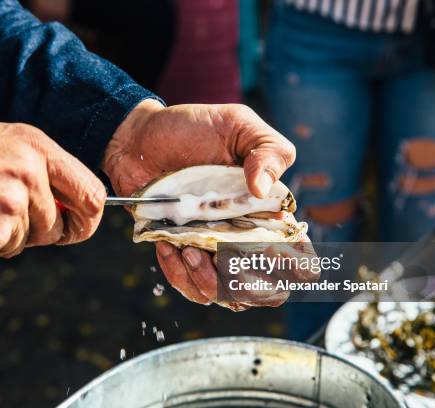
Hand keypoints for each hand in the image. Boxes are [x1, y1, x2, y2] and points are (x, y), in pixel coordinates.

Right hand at [0, 118, 104, 266]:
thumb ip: (33, 165)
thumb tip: (64, 198)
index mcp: (35, 146)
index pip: (92, 193)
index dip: (87, 218)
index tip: (76, 227)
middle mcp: (29, 175)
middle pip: (61, 227)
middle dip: (41, 233)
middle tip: (5, 222)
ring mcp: (9, 208)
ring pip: (25, 242)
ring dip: (1, 237)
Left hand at [102, 100, 313, 308]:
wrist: (139, 136)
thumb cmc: (192, 128)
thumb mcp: (237, 124)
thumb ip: (267, 150)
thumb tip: (263, 191)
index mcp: (265, 208)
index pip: (295, 252)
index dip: (295, 265)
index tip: (277, 254)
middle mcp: (241, 234)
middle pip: (263, 286)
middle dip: (249, 282)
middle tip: (225, 254)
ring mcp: (210, 247)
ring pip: (224, 294)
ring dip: (209, 280)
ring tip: (189, 248)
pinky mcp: (179, 252)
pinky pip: (187, 285)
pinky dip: (179, 274)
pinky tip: (167, 244)